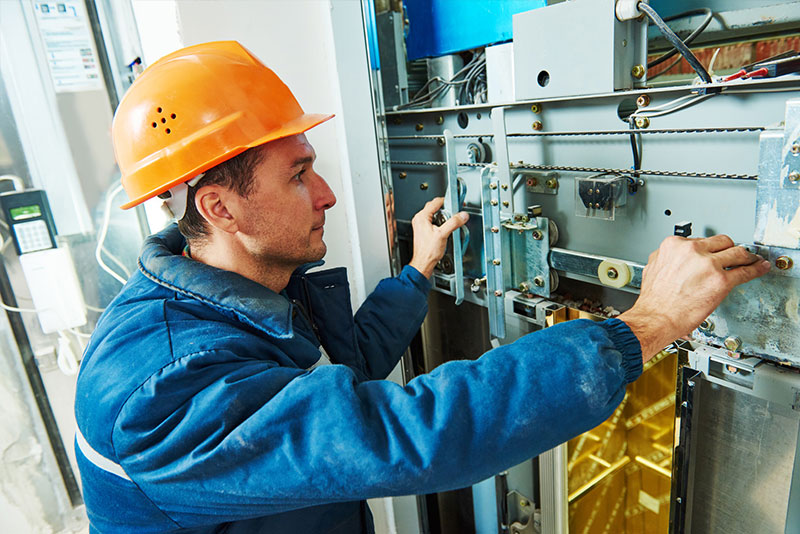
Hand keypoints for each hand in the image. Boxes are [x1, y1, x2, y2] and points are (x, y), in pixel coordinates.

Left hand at [408, 197, 468, 278]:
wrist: (423, 262)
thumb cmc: (428, 251)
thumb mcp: (443, 234)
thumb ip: (453, 223)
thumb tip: (462, 215)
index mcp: (422, 217)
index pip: (435, 202)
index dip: (447, 201)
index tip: (455, 203)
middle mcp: (419, 219)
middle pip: (434, 207)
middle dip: (446, 208)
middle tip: (455, 211)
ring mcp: (420, 225)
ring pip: (434, 214)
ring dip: (443, 215)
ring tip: (451, 219)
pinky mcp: (423, 231)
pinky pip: (432, 221)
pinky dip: (440, 221)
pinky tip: (445, 227)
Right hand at [618, 235, 770, 360]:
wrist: (655, 318)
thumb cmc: (653, 300)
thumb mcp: (653, 268)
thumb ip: (667, 258)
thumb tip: (675, 258)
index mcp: (674, 246)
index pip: (700, 240)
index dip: (709, 249)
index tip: (714, 253)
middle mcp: (692, 251)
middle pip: (722, 241)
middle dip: (729, 249)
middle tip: (734, 255)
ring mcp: (708, 264)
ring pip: (737, 252)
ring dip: (746, 256)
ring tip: (751, 260)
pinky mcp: (721, 280)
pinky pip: (745, 272)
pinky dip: (756, 269)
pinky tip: (760, 268)